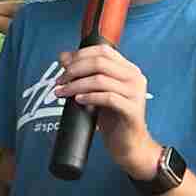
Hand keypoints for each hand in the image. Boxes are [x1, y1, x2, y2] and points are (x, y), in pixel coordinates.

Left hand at [54, 43, 158, 180]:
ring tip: (63, 92)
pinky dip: (90, 97)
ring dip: (77, 84)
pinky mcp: (132, 110)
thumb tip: (63, 56)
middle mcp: (135, 78)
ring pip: (101, 80)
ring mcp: (135, 94)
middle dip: (75, 69)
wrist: (129, 144)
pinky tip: (79, 100)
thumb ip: (85, 74)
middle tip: (60, 80)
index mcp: (129, 69)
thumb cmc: (114, 118)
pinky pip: (108, 98)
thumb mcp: (97, 92)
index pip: (103, 50)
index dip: (80, 54)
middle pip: (100, 62)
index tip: (63, 64)